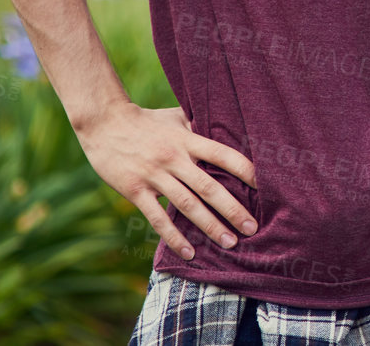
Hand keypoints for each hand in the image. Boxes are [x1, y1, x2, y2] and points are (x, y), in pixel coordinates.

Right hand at [77, 101, 257, 260]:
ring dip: (210, 226)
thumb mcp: (177, 116)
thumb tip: (228, 127)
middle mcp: (174, 158)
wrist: (104, 122)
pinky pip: (158, 218)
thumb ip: (200, 125)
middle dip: (233, 209)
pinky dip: (174, 237)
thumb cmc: (146, 119)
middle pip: (209, 186)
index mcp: (188, 139)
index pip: (224, 155)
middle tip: (252, 228)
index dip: (245, 170)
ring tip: (229, 242)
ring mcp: (155, 176)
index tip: (265, 187)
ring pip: (188, 206)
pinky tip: (190, 253)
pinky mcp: (135, 191)